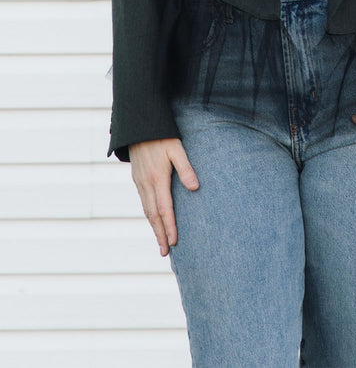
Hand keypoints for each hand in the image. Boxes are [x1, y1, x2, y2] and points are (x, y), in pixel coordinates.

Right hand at [129, 137, 198, 255]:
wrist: (138, 124)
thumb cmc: (162, 135)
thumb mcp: (177, 148)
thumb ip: (186, 168)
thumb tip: (195, 188)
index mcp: (158, 178)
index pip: (164, 209)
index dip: (170, 226)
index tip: (173, 242)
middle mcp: (146, 184)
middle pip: (153, 215)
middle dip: (159, 234)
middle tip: (164, 252)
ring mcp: (140, 182)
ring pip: (146, 210)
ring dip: (153, 227)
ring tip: (160, 242)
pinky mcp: (137, 178)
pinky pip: (143, 202)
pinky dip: (148, 215)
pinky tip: (153, 219)